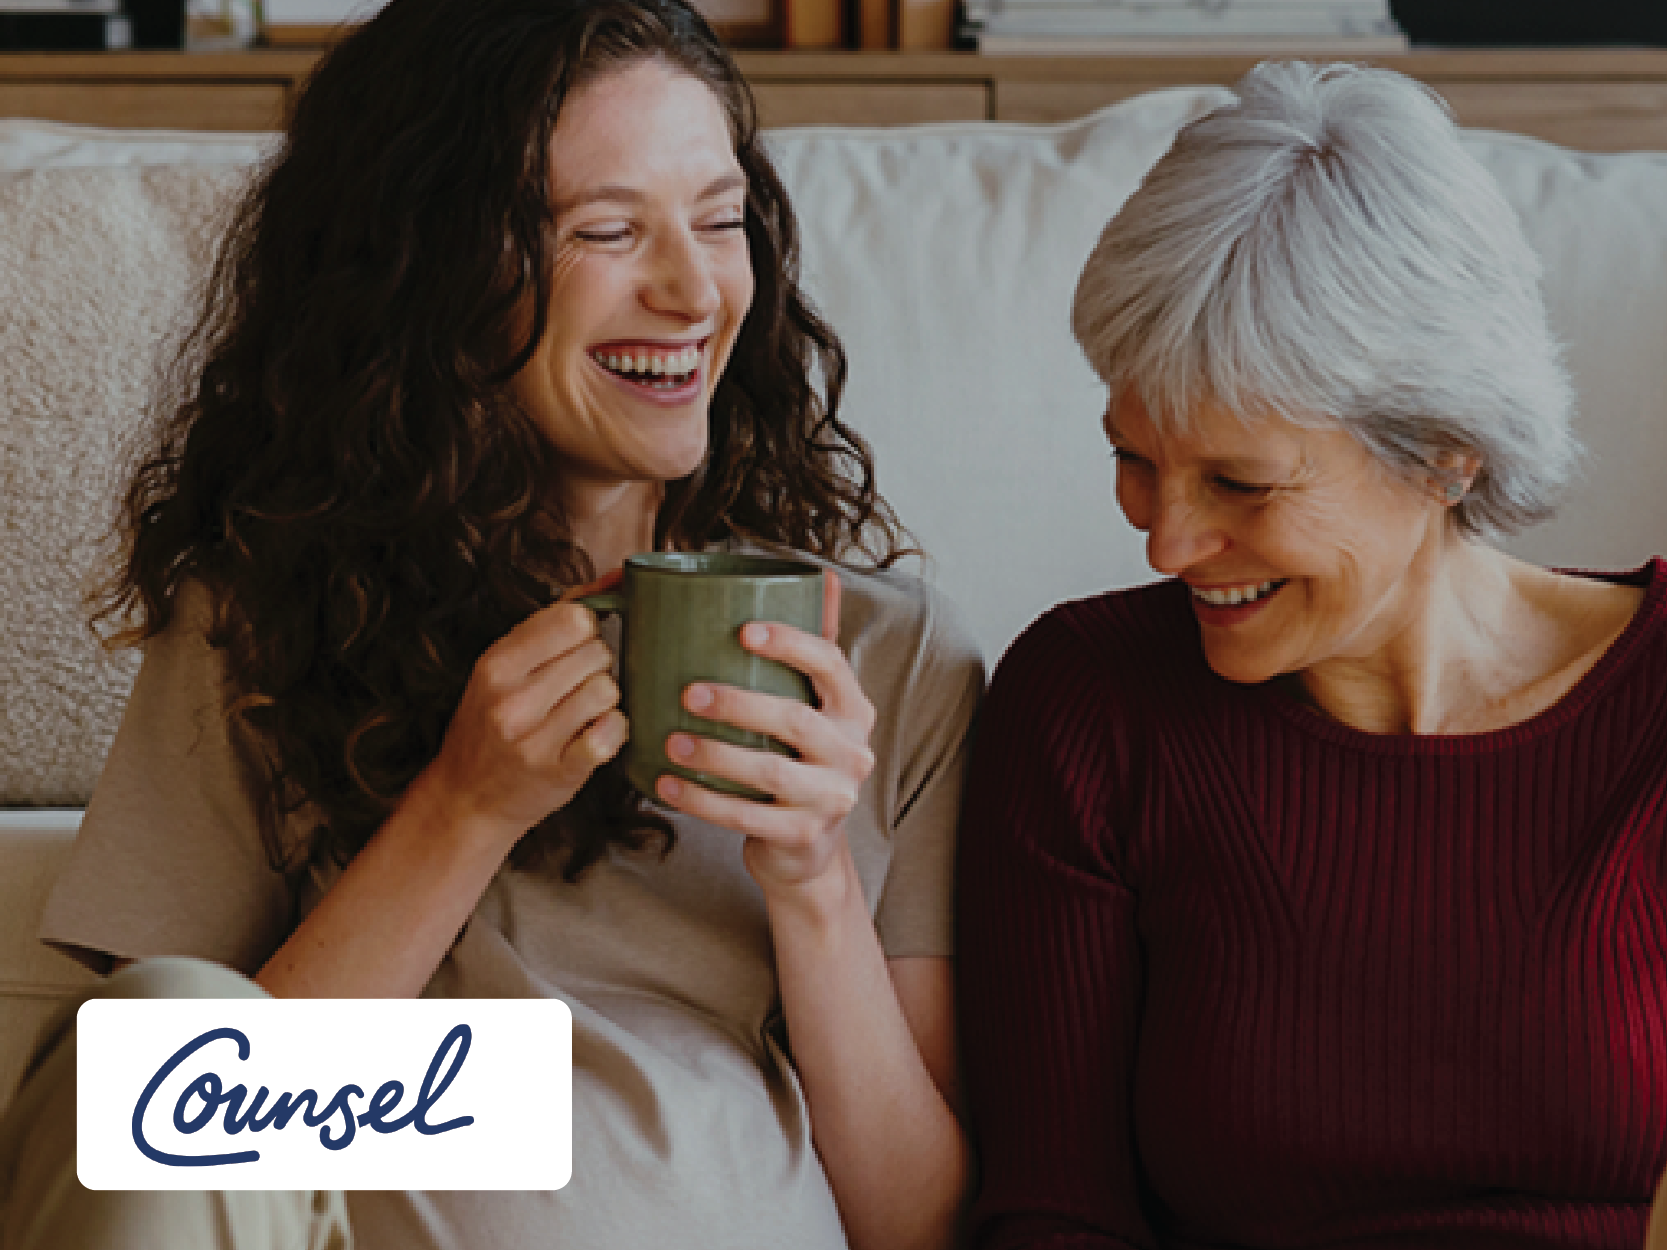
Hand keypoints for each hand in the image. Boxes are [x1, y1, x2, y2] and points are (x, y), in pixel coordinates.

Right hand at [419, 573, 627, 846]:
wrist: (466, 799)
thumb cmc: (491, 725)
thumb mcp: (503, 668)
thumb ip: (553, 623)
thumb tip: (616, 578)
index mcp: (496, 664)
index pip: (573, 618)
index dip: (586, 629)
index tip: (577, 646)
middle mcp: (511, 699)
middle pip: (597, 652)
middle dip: (597, 666)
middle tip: (575, 686)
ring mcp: (534, 739)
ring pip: (608, 690)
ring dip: (605, 700)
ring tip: (581, 713)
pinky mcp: (559, 772)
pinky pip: (611, 733)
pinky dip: (613, 732)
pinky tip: (595, 736)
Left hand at [654, 570, 876, 893]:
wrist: (807, 847)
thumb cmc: (802, 759)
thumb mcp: (818, 705)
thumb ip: (817, 644)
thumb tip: (823, 574)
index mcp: (854, 710)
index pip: (831, 664)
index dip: (790, 644)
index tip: (742, 630)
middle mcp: (853, 752)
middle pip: (795, 719)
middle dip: (738, 702)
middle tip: (688, 692)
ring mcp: (831, 797)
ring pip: (769, 771)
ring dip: (714, 754)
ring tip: (671, 740)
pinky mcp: (803, 835)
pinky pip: (746, 816)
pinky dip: (701, 801)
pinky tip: (666, 784)